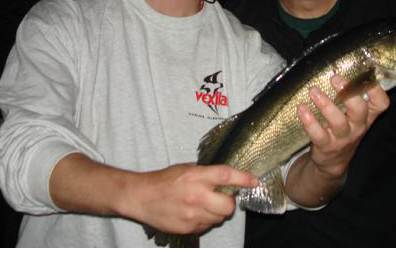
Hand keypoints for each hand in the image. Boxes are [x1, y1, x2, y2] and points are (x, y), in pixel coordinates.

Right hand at [126, 163, 257, 234]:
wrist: (141, 198)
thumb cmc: (163, 181)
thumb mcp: (186, 168)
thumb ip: (206, 172)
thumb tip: (226, 177)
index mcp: (196, 177)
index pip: (226, 176)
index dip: (243, 178)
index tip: (254, 181)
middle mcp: (196, 196)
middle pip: (229, 205)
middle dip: (229, 202)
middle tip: (222, 197)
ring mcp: (192, 215)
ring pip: (219, 218)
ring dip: (217, 212)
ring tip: (204, 204)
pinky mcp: (188, 228)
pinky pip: (207, 226)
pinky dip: (205, 220)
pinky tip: (194, 212)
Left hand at [298, 74, 389, 177]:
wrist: (333, 161)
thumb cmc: (343, 129)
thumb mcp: (353, 116)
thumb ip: (352, 97)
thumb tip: (343, 66)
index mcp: (367, 117)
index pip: (381, 104)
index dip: (376, 90)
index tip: (365, 75)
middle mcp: (358, 127)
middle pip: (360, 110)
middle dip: (348, 93)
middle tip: (335, 78)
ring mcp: (343, 138)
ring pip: (338, 121)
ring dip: (325, 104)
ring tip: (313, 90)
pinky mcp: (326, 146)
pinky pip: (318, 134)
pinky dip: (309, 120)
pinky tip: (302, 108)